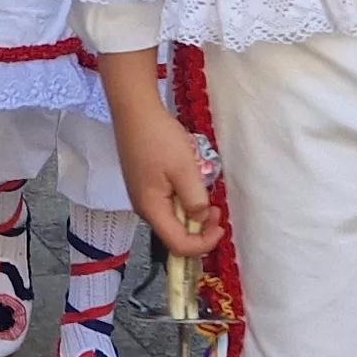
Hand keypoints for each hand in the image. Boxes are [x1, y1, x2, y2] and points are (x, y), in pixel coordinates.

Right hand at [107, 86, 218, 257]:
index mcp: (152, 209)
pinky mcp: (144, 185)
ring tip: (206, 191)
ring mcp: (142, 197)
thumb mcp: (185, 169)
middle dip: (200, 228)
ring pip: (172, 218)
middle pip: (175, 234)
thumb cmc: (160, 139)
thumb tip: (200, 217)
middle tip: (218, 208)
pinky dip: (184, 200)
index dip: (203, 244)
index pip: (178, 245)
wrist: (135, 112)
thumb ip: (195, 199)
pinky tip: (190, 182)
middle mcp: (144, 208)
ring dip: (193, 212)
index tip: (221, 226)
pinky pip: (167, 203)